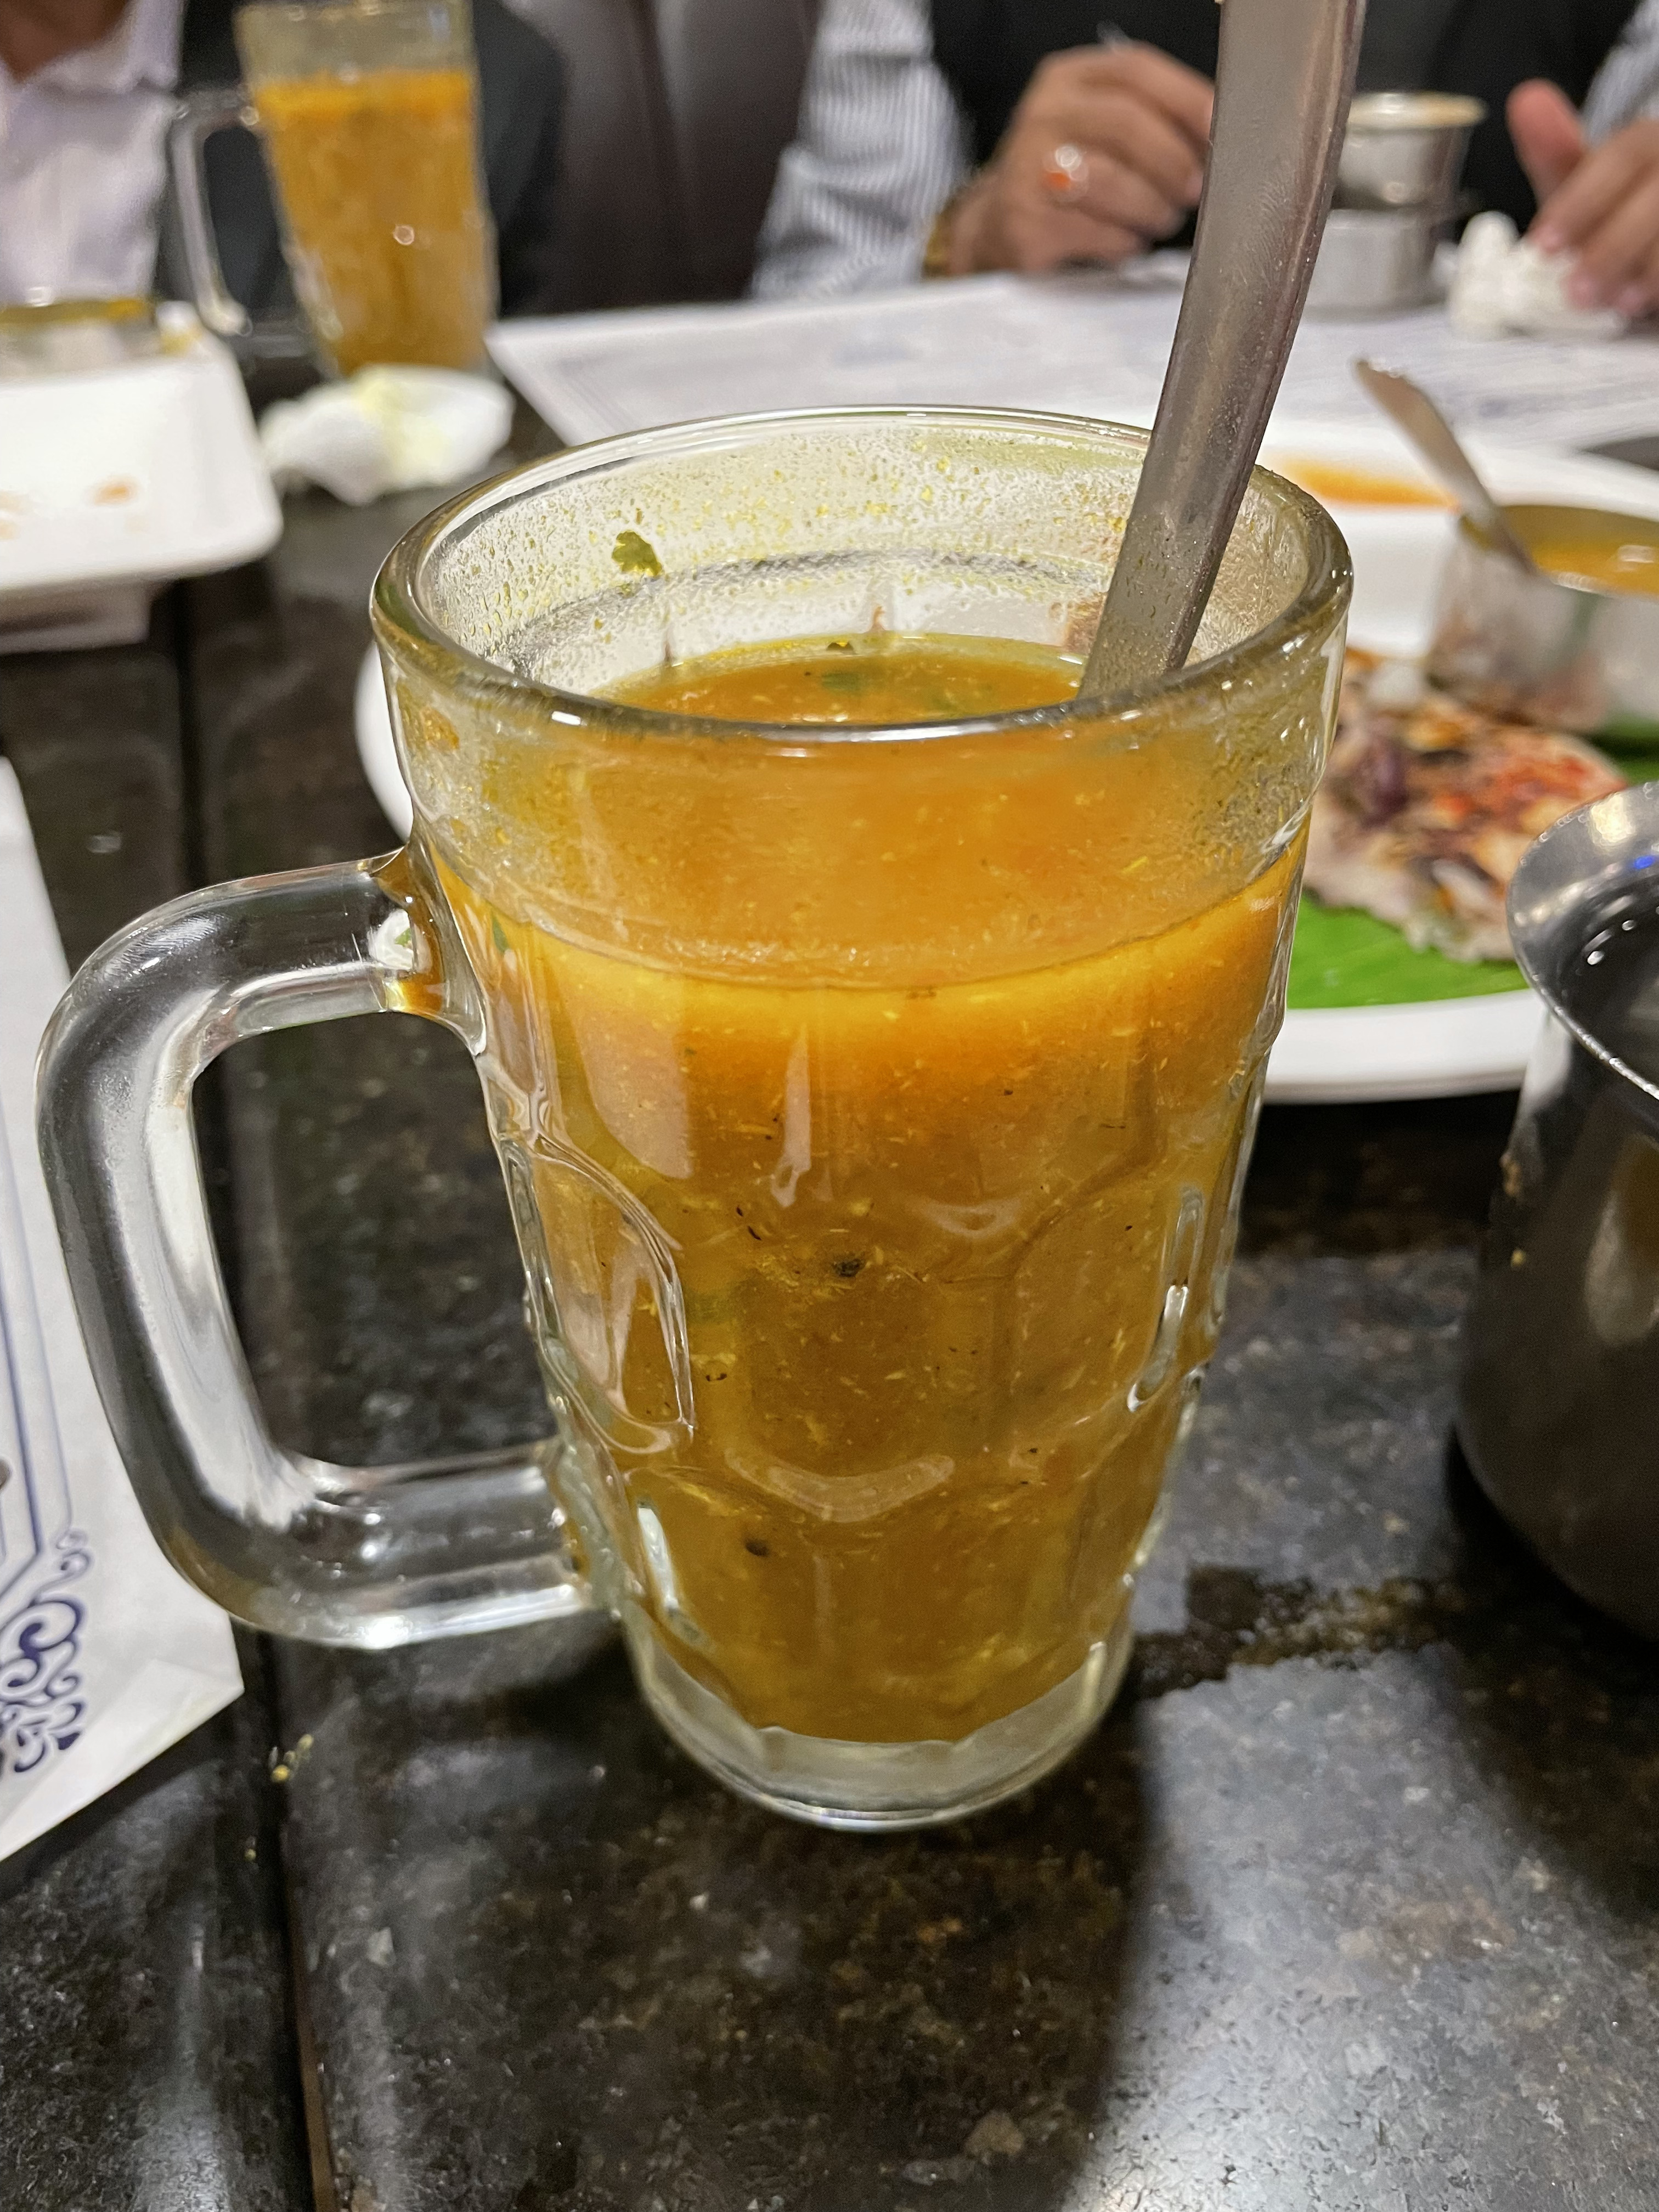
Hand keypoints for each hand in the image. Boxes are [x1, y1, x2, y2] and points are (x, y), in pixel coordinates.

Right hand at [946, 43, 1212, 276]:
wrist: (996, 227)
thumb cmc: (1066, 176)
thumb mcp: (1097, 129)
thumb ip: (1148, 118)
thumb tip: (1214, 136)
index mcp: (1066, 80)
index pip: (1135, 70)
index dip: (1186, 98)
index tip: (1217, 129)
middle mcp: (1043, 116)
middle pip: (1126, 123)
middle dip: (1173, 161)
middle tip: (1193, 190)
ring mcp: (1027, 171)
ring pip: (1113, 181)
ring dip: (1153, 207)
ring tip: (1160, 219)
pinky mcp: (1026, 225)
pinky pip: (1098, 232)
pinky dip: (1126, 241)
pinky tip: (1125, 241)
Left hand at [1510, 78, 1658, 318]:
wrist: (1646, 261)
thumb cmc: (1612, 220)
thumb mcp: (1579, 189)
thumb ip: (1555, 152)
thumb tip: (1525, 98)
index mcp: (1651, 146)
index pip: (1626, 155)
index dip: (1581, 200)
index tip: (1542, 246)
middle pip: (1658, 191)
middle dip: (1611, 244)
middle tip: (1574, 290)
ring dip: (1645, 267)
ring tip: (1611, 302)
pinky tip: (1644, 303)